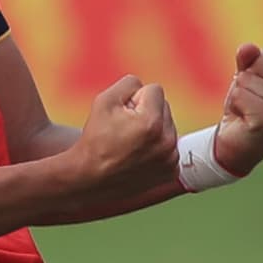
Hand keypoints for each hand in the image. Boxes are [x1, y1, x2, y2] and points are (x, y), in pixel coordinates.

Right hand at [76, 73, 175, 199]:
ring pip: (168, 127)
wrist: (90, 178)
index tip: (121, 114)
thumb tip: (143, 86)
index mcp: (151, 121)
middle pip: (164, 107)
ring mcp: (171, 158)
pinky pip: (170, 146)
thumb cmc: (95, 138)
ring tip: (131, 143)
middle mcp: (166, 140)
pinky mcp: (171, 170)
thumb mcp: (103, 101)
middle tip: (124, 129)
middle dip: (147, 112)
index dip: (134, 98)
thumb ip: (128, 83)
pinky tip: (139, 155)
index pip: (155, 89)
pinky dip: (157, 148)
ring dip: (153, 129)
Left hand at [213, 37, 262, 175]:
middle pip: (260, 61)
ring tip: (248, 109)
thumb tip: (248, 49)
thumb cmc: (248, 107)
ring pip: (246, 78)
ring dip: (239, 93)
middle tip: (251, 100)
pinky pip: (239, 94)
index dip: (258, 63)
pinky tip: (245, 119)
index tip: (260, 85)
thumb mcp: (249, 77)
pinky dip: (235, 105)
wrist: (238, 145)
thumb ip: (249, 59)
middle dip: (247, 79)